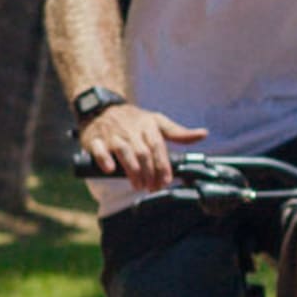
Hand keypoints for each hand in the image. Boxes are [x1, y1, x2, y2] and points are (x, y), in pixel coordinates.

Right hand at [77, 105, 206, 192]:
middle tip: (151, 188)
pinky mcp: (93, 139)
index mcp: (147, 125)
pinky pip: (98, 149)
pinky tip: (110, 170)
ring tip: (137, 185)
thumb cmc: (133, 120)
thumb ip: (178, 132)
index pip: (157, 146)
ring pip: (123, 151)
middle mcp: (130, 129)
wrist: (101, 108)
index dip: (162, 165)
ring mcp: (111, 134)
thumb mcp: (157, 122)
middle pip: (142, 153)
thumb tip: (203, 134)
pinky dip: (104, 159)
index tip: (165, 181)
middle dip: (148, 173)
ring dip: (132, 170)